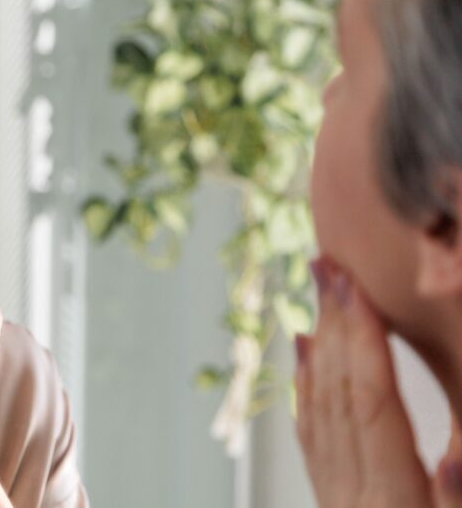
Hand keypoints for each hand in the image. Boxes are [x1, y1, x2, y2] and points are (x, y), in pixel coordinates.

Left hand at [295, 257, 461, 507]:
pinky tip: (306, 353)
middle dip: (334, 325)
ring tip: (321, 295)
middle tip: (328, 268)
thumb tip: (453, 460)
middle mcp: (352, 496)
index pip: (372, 403)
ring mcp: (336, 499)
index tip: (355, 288)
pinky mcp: (333, 502)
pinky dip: (308, 385)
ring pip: (319, 408)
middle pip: (338, 394)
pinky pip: (311, 433)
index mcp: (391, 502)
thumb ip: (455, 499)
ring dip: (320, 345)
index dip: (363, 341)